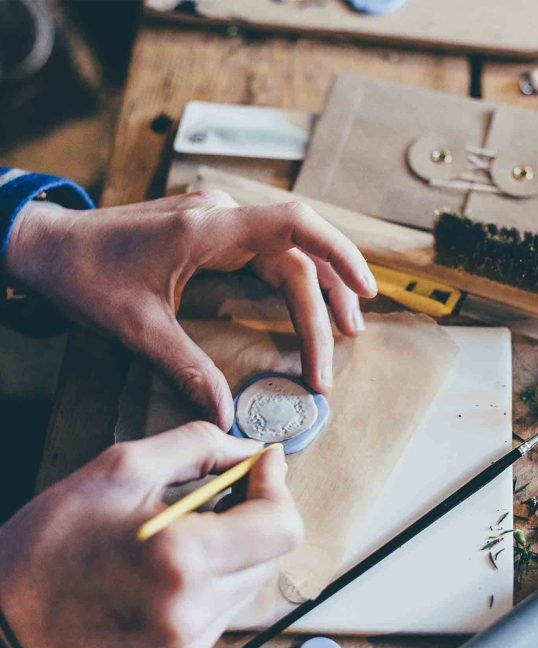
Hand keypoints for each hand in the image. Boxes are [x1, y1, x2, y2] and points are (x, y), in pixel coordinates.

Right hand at [0, 422, 301, 647]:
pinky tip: (178, 560)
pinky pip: (229, 602)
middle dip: (258, 511)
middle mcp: (195, 607)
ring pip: (256, 576)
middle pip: (275, 551)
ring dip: (240, 543)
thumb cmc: (52, 539)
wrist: (3, 616)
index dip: (275, 486)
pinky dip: (219, 573)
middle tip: (223, 487)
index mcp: (183, 559)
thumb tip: (252, 450)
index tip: (260, 463)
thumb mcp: (121, 468)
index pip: (282, 525)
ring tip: (191, 525)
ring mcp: (191, 638)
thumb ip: (199, 446)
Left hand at [3, 192, 377, 428]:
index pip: (294, 225)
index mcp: (207, 228)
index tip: (365, 291)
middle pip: (298, 254)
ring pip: (288, 253)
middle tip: (341, 350)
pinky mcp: (213, 231)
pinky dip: (294, 281)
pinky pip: (269, 252)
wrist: (45, 243)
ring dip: (318, 291)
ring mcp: (218, 219)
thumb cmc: (84, 275)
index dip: (339, 254)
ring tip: (342, 333)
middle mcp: (221, 216)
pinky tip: (307, 307)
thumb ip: (187, 368)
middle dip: (326, 303)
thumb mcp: (135, 328)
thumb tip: (225, 415)